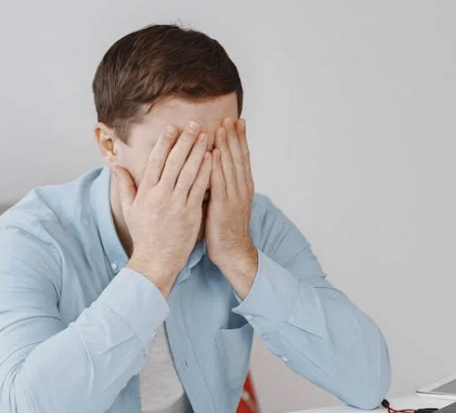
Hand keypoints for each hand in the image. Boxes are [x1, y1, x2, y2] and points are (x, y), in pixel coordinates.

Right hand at [116, 121, 212, 297]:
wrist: (156, 261)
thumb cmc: (144, 235)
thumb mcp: (129, 210)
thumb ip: (125, 186)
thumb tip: (116, 166)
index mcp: (146, 193)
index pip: (156, 161)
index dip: (164, 143)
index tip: (172, 128)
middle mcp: (161, 196)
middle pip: (174, 162)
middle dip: (184, 141)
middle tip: (194, 125)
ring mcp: (176, 204)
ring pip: (189, 172)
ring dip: (197, 152)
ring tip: (205, 136)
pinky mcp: (190, 214)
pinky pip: (199, 188)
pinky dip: (206, 172)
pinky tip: (212, 158)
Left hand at [207, 118, 257, 298]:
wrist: (233, 252)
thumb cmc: (226, 229)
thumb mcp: (227, 203)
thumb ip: (222, 185)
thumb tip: (212, 168)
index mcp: (243, 187)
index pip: (242, 158)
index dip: (239, 139)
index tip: (236, 121)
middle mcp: (241, 189)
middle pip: (238, 157)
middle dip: (234, 136)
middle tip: (230, 117)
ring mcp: (234, 197)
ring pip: (230, 165)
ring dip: (226, 145)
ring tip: (222, 127)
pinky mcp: (223, 206)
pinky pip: (219, 182)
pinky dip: (216, 166)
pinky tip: (213, 152)